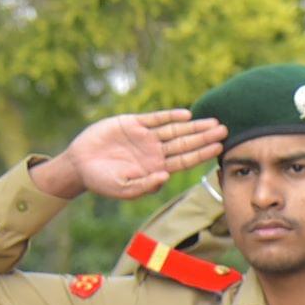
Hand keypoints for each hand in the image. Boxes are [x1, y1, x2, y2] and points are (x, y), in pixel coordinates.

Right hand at [35, 110, 224, 200]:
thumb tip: (165, 177)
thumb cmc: (103, 181)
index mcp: (157, 167)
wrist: (78, 165)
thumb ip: (145, 185)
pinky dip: (169, 116)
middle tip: (225, 130)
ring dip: (193, 126)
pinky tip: (185, 115)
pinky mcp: (132, 123)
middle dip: (204, 137)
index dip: (202, 154)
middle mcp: (155, 151)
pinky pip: (155, 119)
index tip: (219, 148)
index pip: (185, 160)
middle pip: (185, 143)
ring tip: (212, 122)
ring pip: (174, 130)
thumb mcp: (124, 189)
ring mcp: (145, 136)